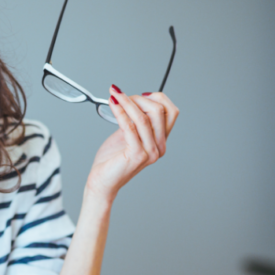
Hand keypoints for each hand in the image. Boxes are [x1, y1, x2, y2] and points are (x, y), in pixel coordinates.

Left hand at [85, 86, 178, 200]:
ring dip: (127, 102)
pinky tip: (113, 105)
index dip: (157, 98)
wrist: (102, 181)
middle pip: (159, 111)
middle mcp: (159, 147)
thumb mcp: (128, 134)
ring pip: (143, 117)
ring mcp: (149, 152)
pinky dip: (120, 112)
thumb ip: (136, 120)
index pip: (171, 112)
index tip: (140, 94)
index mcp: (160, 141)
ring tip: (114, 95)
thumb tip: (135, 98)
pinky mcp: (136, 155)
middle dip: (139, 98)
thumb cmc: (113, 160)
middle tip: (121, 95)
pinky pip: (130, 127)